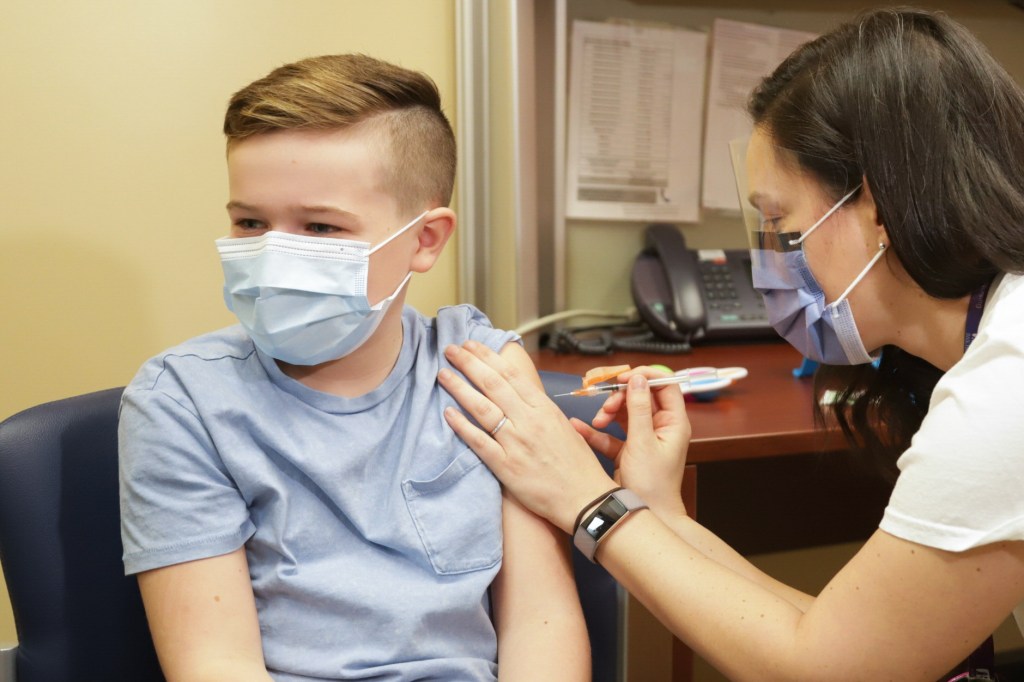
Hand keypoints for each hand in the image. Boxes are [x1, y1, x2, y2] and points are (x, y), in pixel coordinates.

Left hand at [438, 341, 616, 532]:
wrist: (586, 499)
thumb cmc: (577, 464)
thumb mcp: (563, 426)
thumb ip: (539, 409)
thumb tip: (520, 393)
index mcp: (544, 408)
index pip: (510, 374)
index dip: (487, 357)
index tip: (471, 345)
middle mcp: (529, 421)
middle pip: (493, 384)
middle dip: (468, 363)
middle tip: (450, 350)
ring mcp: (517, 443)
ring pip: (482, 408)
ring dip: (460, 388)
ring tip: (443, 374)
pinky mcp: (507, 467)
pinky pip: (480, 442)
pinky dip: (462, 426)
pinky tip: (448, 413)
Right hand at [573, 367, 690, 518]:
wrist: (642, 518)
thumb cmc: (652, 486)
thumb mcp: (642, 443)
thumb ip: (638, 409)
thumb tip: (637, 380)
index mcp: (673, 423)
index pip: (665, 385)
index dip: (645, 376)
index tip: (624, 376)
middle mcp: (660, 427)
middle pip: (640, 396)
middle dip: (620, 395)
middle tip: (605, 401)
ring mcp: (642, 438)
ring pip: (624, 412)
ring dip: (607, 411)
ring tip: (598, 420)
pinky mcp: (627, 449)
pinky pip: (611, 433)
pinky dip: (596, 430)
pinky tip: (580, 428)